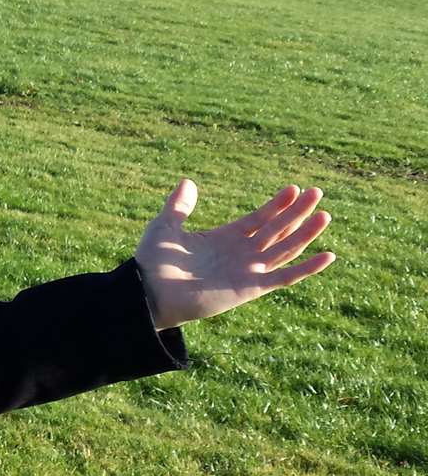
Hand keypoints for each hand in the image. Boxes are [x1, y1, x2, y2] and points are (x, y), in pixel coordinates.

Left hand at [136, 179, 334, 330]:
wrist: (148, 293)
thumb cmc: (153, 263)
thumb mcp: (165, 227)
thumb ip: (179, 206)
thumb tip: (188, 181)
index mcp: (225, 238)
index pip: (259, 218)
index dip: (277, 204)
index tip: (294, 188)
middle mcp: (240, 254)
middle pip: (277, 230)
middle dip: (297, 212)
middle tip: (317, 192)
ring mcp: (247, 271)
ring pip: (285, 249)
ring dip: (306, 234)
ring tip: (324, 215)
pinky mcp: (250, 288)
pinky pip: (284, 278)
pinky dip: (307, 268)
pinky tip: (328, 254)